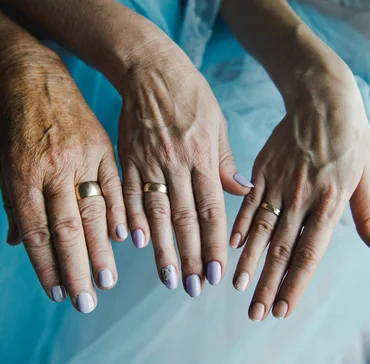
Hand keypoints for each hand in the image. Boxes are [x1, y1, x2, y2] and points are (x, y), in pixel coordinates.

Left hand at [0, 45, 126, 312]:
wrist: (31, 74)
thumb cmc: (10, 123)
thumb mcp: (1, 162)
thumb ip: (14, 205)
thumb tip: (20, 246)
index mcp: (21, 176)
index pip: (36, 232)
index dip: (46, 266)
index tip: (57, 294)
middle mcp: (51, 170)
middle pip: (66, 229)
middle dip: (76, 270)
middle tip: (85, 302)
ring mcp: (80, 157)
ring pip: (94, 212)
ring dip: (101, 250)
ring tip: (107, 281)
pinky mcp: (101, 147)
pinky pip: (113, 185)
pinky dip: (120, 212)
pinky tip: (125, 238)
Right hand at [117, 43, 250, 296]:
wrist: (149, 69)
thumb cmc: (190, 95)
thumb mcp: (217, 123)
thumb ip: (225, 162)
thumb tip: (242, 193)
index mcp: (202, 157)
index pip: (211, 211)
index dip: (215, 245)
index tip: (217, 273)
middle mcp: (175, 164)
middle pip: (184, 220)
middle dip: (191, 258)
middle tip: (195, 288)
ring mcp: (148, 163)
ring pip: (156, 214)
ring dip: (163, 250)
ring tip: (169, 279)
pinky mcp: (127, 160)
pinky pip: (128, 195)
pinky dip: (132, 220)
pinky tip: (136, 244)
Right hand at [230, 60, 369, 320]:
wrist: (323, 98)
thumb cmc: (350, 139)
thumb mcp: (365, 177)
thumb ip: (369, 219)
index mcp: (331, 202)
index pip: (309, 253)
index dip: (294, 284)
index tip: (282, 310)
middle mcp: (303, 198)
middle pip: (281, 249)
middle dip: (267, 284)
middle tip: (255, 313)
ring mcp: (279, 183)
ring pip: (260, 230)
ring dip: (249, 262)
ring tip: (238, 288)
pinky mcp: (262, 170)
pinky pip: (248, 203)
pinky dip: (239, 226)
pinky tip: (230, 248)